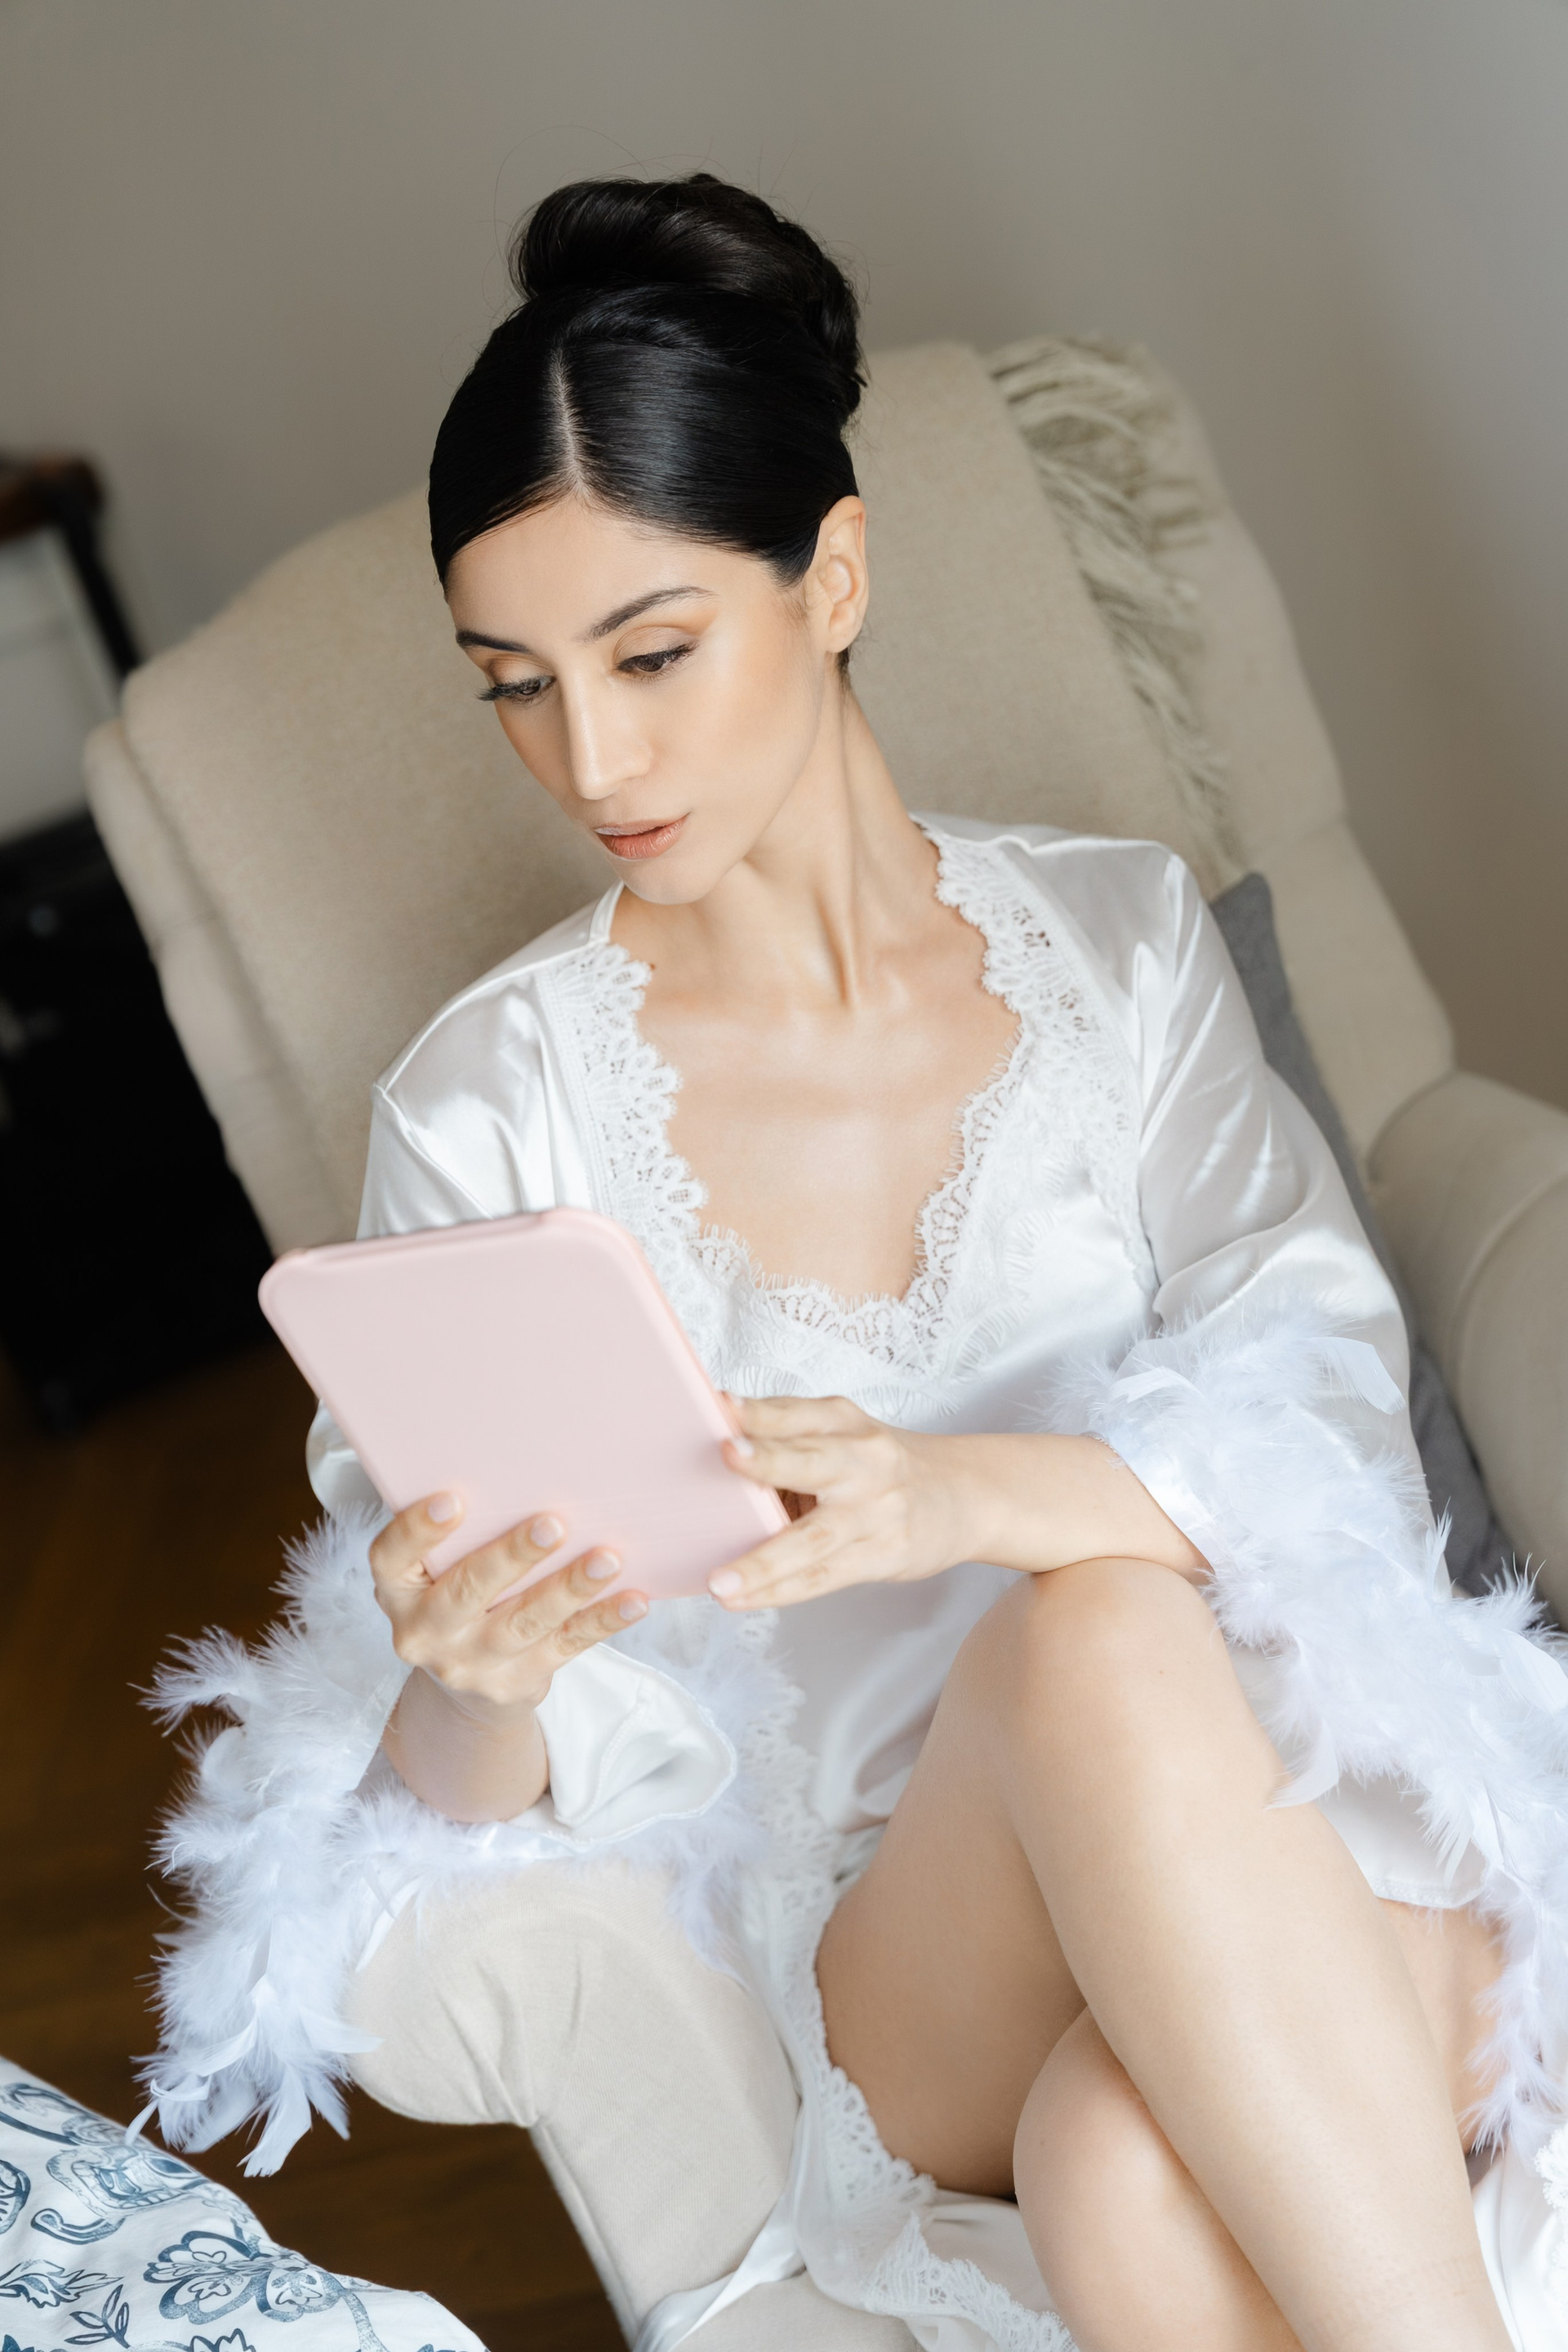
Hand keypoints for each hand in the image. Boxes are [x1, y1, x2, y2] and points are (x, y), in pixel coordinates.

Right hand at [370, 1495, 648, 1719]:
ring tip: (606, 1559)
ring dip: (569, 1588)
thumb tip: (521, 1462)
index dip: (417, 1530)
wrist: (468, 1686)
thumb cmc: (459, 1596)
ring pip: (524, 1622)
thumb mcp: (438, 1567)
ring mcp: (471, 1663)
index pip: (391, 1557)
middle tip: (552, 1523)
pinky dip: (602, 1621)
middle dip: (512, 1557)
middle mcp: (426, 1632)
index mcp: (398, 1590)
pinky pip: (566, 1646)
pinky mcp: (518, 1681)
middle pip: (467, 1592)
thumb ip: (464, 1529)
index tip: (453, 1499)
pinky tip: (633, 1600)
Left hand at [708, 1395, 983, 1609]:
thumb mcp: (843, 1433)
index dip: (760, 1411)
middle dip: (769, 1460)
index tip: (720, 1406)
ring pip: (813, 1539)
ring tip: (720, 1582)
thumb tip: (711, 1440)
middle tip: (726, 1456)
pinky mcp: (882, 1554)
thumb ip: (786, 1434)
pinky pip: (823, 1576)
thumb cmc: (883, 1464)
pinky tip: (742, 1599)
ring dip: (763, 1562)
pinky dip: (779, 1590)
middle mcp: (863, 1461)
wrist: (965, 1494)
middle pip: (813, 1461)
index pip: (796, 1414)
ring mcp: (875, 1511)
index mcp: (844, 1423)